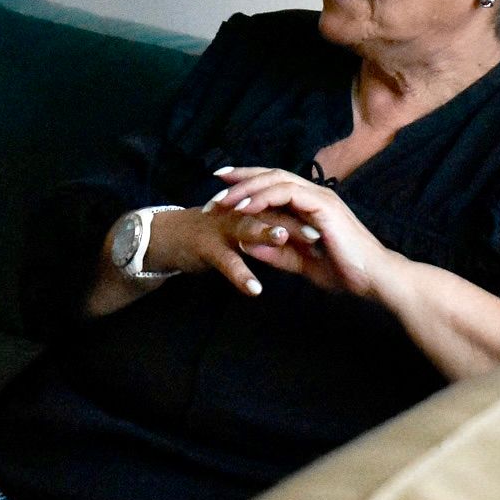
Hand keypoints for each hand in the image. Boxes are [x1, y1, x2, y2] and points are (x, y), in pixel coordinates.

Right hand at [148, 201, 319, 299]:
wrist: (170, 239)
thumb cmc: (211, 236)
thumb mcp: (243, 235)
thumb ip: (268, 239)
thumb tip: (299, 245)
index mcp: (251, 210)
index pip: (283, 210)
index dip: (305, 218)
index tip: (329, 232)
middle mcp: (238, 213)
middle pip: (269, 213)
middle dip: (293, 223)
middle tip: (317, 234)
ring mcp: (221, 227)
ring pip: (246, 227)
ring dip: (264, 233)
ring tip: (283, 241)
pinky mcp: (206, 246)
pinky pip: (225, 260)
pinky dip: (239, 274)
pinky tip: (254, 289)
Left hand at [203, 166, 398, 301]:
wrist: (374, 279)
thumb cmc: (344, 271)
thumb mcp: (301, 263)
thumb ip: (275, 251)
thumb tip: (245, 244)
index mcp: (311, 203)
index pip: (275, 183)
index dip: (248, 180)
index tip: (222, 184)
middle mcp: (315, 194)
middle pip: (271, 173)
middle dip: (241, 177)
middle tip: (215, 181)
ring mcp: (320, 197)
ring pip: (276, 179)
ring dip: (246, 188)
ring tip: (223, 199)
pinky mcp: (323, 205)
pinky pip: (287, 194)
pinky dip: (263, 198)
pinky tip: (244, 207)